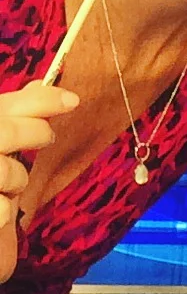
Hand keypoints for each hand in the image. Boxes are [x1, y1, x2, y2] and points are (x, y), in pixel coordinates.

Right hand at [0, 81, 79, 282]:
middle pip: (5, 132)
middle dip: (34, 133)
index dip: (40, 100)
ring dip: (17, 178)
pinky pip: (1, 209)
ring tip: (9, 182)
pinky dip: (4, 210)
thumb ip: (14, 114)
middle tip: (45, 138)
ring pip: (6, 172)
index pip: (5, 105)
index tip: (73, 100)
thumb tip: (42, 83)